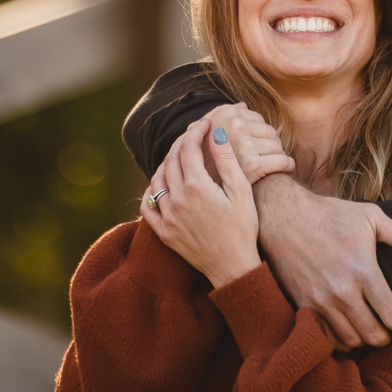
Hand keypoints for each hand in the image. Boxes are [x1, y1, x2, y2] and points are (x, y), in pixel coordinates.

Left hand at [141, 117, 261, 286]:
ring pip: (157, 180)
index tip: (204, 124)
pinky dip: (151, 191)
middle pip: (171, 160)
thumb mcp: (242, 192)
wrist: (233, 267)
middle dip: (181, 142)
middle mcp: (177, 200)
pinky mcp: (164, 233)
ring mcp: (168, 217)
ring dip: (166, 163)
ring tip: (179, 157)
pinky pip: (147, 206)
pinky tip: (161, 185)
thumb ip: (227, 161)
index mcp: (197, 187)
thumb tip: (216, 135)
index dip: (196, 131)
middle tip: (193, 135)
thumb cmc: (243, 229)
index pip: (188, 148)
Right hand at [201, 102, 295, 184]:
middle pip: (268, 131)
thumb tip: (243, 105)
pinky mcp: (252, 164)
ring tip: (272, 165)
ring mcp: (242, 144)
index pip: (256, 118)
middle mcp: (233, 125)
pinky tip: (285, 169)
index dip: (259, 134)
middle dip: (270, 145)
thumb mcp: (205, 136)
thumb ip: (222, 118)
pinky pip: (281, 161)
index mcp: (224, 114)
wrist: (207, 195)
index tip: (258, 146)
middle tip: (267, 158)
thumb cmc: (208, 163)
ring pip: (276, 145)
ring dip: (278, 155)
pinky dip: (287, 165)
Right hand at [253, 174, 391, 348]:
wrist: (284, 216)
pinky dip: (338, 340)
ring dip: (363, 340)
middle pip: (373, 335)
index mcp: (364, 271)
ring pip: (350, 341)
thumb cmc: (330, 215)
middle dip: (386, 338)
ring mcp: (321, 301)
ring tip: (368, 331)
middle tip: (389, 333)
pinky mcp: (303, 305)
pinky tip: (345, 330)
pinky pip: (325, 337)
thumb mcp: (369, 217)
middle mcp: (343, 291)